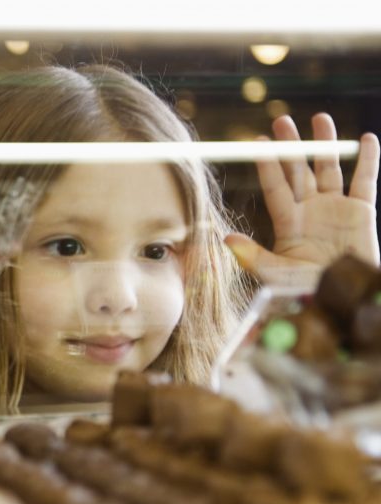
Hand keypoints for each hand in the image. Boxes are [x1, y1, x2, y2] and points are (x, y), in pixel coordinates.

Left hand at [226, 113, 379, 284]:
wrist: (344, 298)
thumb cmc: (307, 291)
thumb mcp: (276, 275)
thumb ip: (253, 256)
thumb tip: (225, 239)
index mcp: (288, 223)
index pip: (275, 187)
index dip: (267, 165)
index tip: (257, 142)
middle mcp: (310, 211)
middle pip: (298, 171)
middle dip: (291, 146)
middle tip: (281, 120)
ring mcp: (336, 209)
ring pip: (329, 169)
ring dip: (325, 144)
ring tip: (320, 118)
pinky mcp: (362, 212)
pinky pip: (365, 181)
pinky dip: (368, 160)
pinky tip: (366, 139)